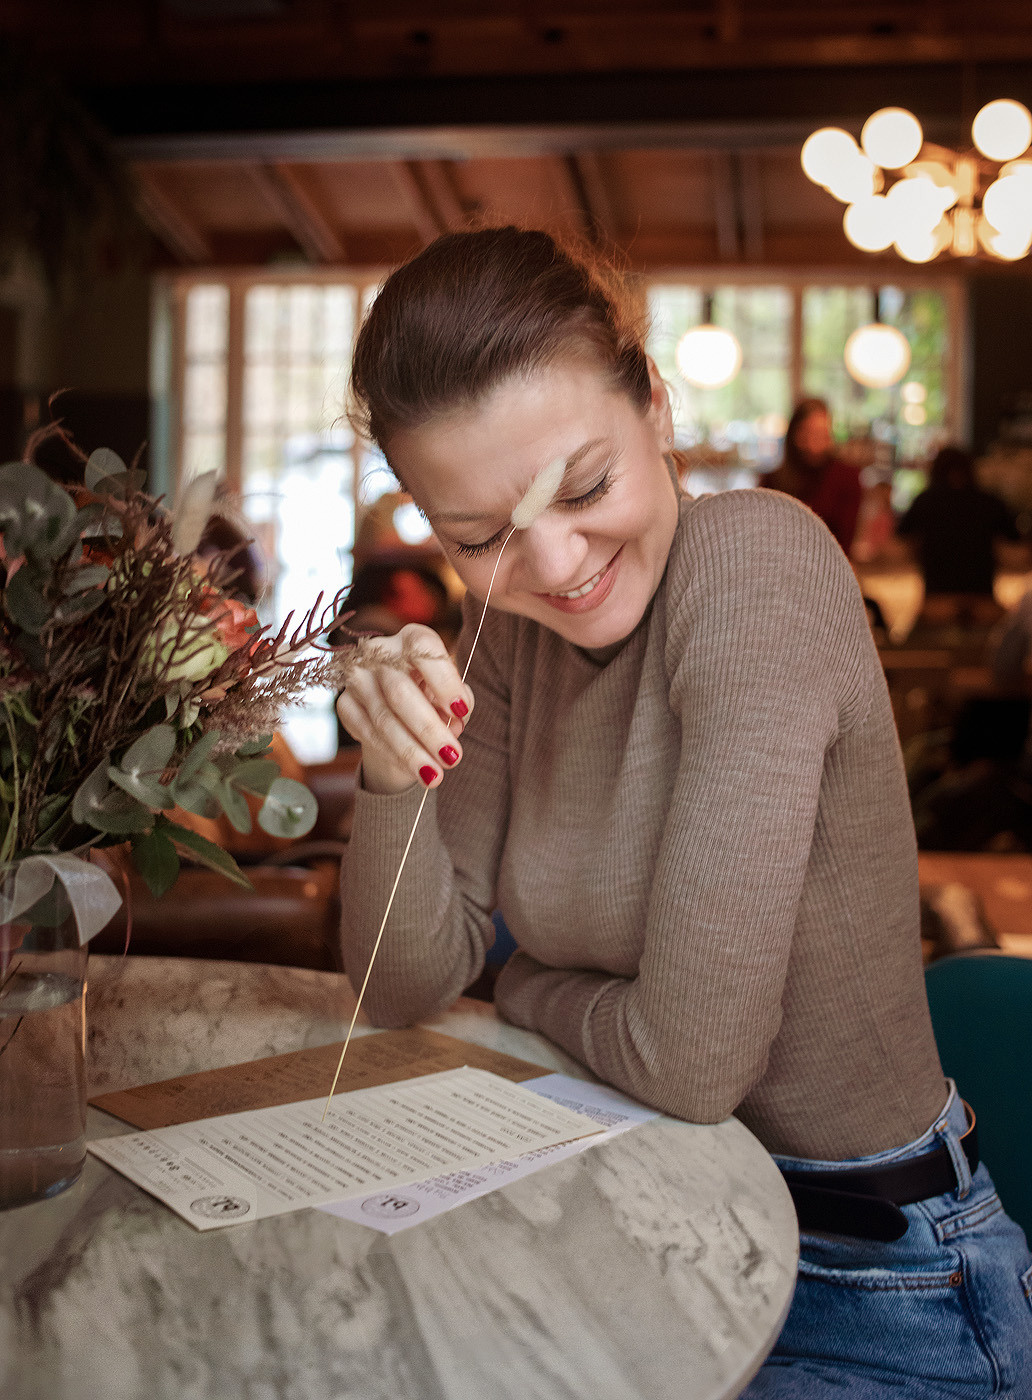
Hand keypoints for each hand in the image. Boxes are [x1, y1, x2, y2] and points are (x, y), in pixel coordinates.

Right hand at [336, 624, 473, 794]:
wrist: (402, 712)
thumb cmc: (435, 697)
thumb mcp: (453, 696)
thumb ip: (459, 702)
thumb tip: (454, 722)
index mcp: (413, 639)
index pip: (424, 649)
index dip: (443, 680)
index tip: (461, 712)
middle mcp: (380, 651)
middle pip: (399, 690)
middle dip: (428, 729)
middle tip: (452, 757)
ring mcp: (357, 677)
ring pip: (382, 717)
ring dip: (411, 751)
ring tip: (435, 776)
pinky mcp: (344, 704)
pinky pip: (367, 733)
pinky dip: (393, 755)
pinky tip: (412, 770)